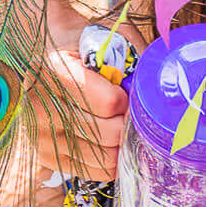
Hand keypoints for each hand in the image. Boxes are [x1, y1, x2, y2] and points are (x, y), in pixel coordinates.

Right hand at [26, 0, 135, 181]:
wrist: (41, 45)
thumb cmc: (79, 39)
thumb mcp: (106, 35)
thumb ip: (134, 55)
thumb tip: (164, 82)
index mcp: (55, 71)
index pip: (110, 103)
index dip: (129, 100)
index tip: (127, 92)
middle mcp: (41, 106)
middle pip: (109, 134)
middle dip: (129, 124)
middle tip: (130, 112)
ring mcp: (41, 134)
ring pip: (104, 157)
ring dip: (121, 143)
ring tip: (120, 124)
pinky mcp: (46, 155)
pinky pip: (92, 171)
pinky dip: (109, 160)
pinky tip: (110, 142)